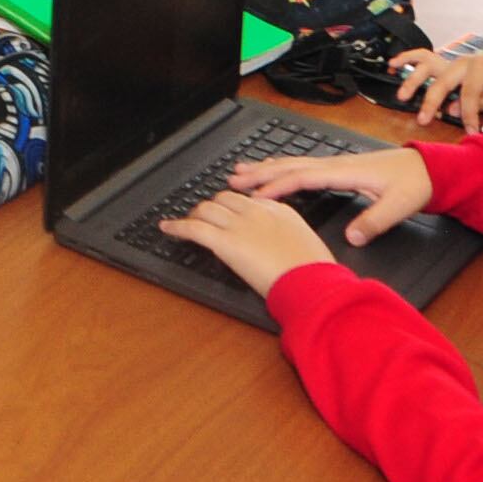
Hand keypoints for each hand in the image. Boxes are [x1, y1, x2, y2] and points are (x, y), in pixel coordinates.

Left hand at [158, 188, 339, 296]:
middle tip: (204, 218)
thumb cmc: (315, 272)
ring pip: (207, 209)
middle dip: (212, 207)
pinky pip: (193, 228)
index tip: (229, 212)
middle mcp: (257, 212)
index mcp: (280, 211)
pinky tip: (167, 228)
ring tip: (187, 223)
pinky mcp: (225, 241)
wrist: (312, 282)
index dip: (234, 206)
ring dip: (195, 215)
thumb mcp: (308, 246)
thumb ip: (290, 239)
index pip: (249, 200)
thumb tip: (282, 247)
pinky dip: (177, 227)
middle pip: (224, 199)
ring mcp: (239, 225)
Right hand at [221, 145, 440, 243]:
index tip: (254, 197)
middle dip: (260, 173)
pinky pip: (303, 166)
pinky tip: (275, 170)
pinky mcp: (339, 168)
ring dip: (267, 167)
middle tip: (232, 179)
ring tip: (242, 171)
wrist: (428, 167)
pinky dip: (283, 167)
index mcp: (345, 172)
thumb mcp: (399, 206)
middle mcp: (336, 165)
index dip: (277, 186)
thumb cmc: (414, 183)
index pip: (303, 177)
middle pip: (290, 166)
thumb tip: (353, 237)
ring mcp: (336, 164)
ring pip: (294, 163)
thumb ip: (375, 221)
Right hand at [389, 42, 482, 134]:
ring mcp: (457, 60)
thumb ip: (482, 104)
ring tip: (402, 96)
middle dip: (431, 102)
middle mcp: (465, 61)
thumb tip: (454, 111)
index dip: (468, 115)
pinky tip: (394, 64)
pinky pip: (427, 60)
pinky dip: (409, 60)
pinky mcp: (454, 65)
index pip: (468, 95)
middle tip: (423, 120)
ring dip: (413, 80)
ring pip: (429, 66)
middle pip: (442, 81)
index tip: (470, 131)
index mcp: (482, 67)